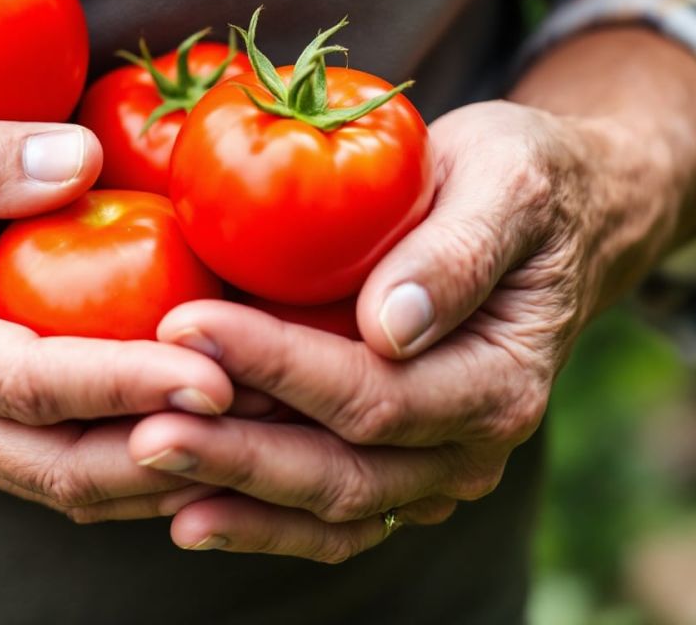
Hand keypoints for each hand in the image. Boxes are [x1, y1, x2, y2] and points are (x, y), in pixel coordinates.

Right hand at [0, 122, 231, 521]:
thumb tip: (85, 157)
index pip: (36, 386)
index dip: (132, 385)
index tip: (221, 377)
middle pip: (68, 469)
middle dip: (173, 456)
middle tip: (271, 421)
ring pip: (66, 488)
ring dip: (158, 476)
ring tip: (252, 440)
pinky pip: (49, 472)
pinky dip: (121, 463)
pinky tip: (182, 435)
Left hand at [128, 26, 695, 559]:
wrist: (550, 218)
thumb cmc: (522, 182)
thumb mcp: (508, 181)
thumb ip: (458, 251)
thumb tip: (391, 327)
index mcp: (499, 380)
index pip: (375, 394)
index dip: (277, 367)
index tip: (187, 325)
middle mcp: (467, 445)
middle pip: (342, 472)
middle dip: (236, 453)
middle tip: (145, 432)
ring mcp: (428, 466)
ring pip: (324, 505)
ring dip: (232, 490)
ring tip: (147, 465)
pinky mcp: (390, 464)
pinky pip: (322, 510)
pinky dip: (254, 514)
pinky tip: (183, 505)